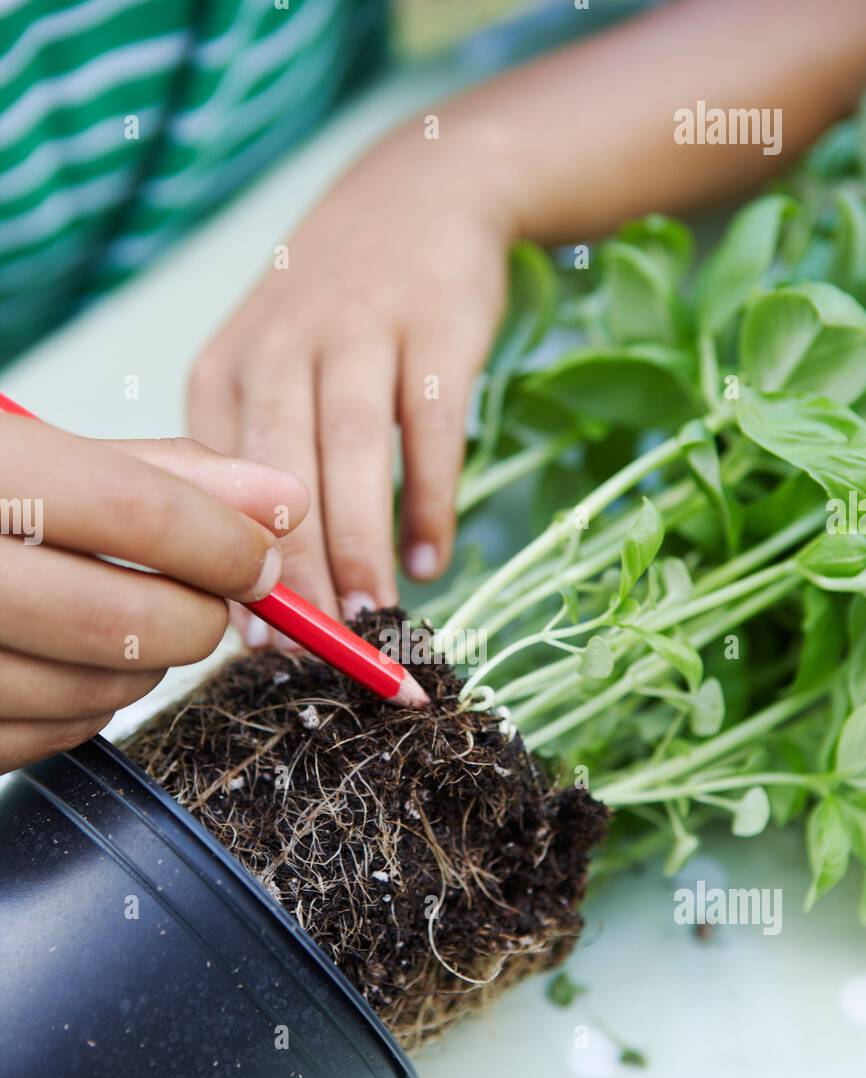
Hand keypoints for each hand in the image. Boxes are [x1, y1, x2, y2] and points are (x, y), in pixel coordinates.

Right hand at [0, 416, 307, 771]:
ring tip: (125, 622)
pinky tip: (72, 666)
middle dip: (197, 616)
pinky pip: (53, 739)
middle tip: (207, 597)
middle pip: (125, 617)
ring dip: (144, 665)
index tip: (261, 556)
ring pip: (98, 691)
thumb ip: (157, 472)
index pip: (133, 508)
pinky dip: (90, 710)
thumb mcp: (32, 459)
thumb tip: (282, 499)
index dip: (222, 539)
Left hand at [187, 120, 516, 639]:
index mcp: (227, 368)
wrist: (422, 193)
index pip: (219, 484)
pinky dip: (432, 500)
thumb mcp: (270, 365)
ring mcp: (359, 330)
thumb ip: (257, 458)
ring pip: (350, 454)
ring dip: (362, 544)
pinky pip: (429, 428)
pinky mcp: (433, 327)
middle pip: (280, 475)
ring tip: (373, 613)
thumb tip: (260, 594)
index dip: (238, 567)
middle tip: (318, 646)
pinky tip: (433, 557)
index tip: (262, 641)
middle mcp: (282, 346)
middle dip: (297, 570)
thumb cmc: (337, 310)